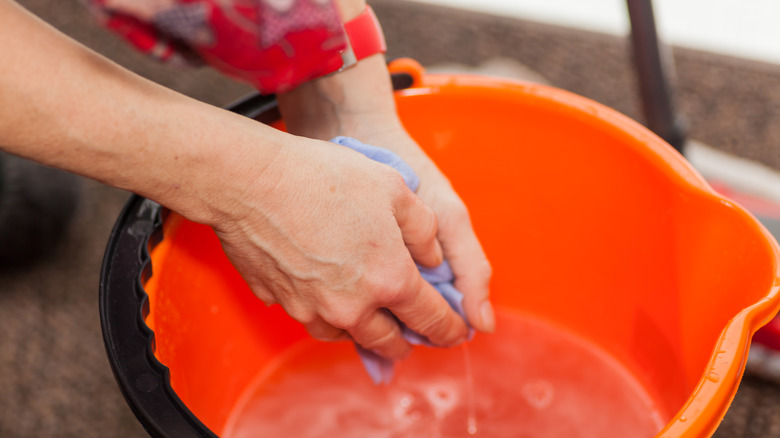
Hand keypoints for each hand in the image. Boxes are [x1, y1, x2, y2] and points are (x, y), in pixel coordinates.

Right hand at [277, 55, 494, 334]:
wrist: (251, 181)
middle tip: (414, 333)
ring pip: (349, 336)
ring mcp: (313, 309)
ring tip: (372, 318)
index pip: (431, 320)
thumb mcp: (395, 189)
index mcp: (390, 279)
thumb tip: (433, 260)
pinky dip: (330, 318)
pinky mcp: (282, 303)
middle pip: (389, 342)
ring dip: (366, 331)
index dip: (451, 329)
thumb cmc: (324, 177)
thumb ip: (425, 231)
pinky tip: (331, 299)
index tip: (458, 332)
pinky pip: (313, 320)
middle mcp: (353, 305)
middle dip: (408, 341)